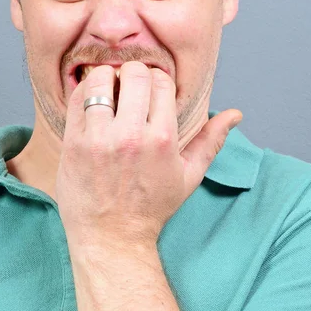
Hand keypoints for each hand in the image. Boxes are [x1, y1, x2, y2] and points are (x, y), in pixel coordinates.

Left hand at [55, 61, 242, 251]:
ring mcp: (99, 138)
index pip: (161, 80)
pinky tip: (92, 99)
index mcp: (162, 139)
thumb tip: (236, 114)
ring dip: (106, 78)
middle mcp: (130, 135)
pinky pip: (76, 99)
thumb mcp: (188, 176)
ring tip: (109, 89)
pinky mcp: (74, 143)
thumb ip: (211, 141)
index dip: (157, 79)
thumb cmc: (151, 207)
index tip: (151, 89)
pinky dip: (84, 90)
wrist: (111, 237)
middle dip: (133, 73)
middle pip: (133, 73)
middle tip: (130, 85)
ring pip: (100, 80)